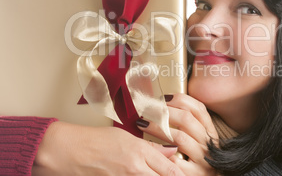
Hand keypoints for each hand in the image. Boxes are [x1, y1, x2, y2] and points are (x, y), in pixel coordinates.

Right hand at [32, 121, 183, 175]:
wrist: (71, 152)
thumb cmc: (97, 140)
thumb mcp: (128, 137)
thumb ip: (152, 147)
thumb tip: (172, 151)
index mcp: (141, 152)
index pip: (170, 169)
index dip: (179, 174)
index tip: (182, 173)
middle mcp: (135, 169)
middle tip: (171, 174)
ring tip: (153, 173)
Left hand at [137, 93, 218, 175]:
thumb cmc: (198, 156)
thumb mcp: (199, 138)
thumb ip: (188, 123)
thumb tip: (165, 103)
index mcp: (210, 130)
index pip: (198, 108)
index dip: (179, 100)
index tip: (162, 98)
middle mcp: (209, 142)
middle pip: (186, 119)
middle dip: (164, 111)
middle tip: (147, 110)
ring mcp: (203, 158)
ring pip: (179, 137)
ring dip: (157, 128)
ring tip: (142, 124)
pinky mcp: (194, 173)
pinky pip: (175, 160)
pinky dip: (163, 153)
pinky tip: (151, 149)